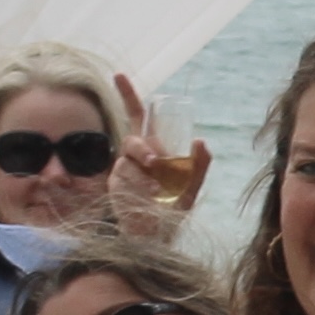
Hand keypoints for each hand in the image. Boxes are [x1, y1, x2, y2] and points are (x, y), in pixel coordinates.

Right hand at [113, 75, 212, 225]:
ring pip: (129, 159)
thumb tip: (199, 140)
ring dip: (144, 173)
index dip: (128, 95)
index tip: (118, 75)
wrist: (154, 239)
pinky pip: (123, 176)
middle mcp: (135, 157)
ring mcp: (123, 170)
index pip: (138, 116)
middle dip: (144, 149)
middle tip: (156, 163)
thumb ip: (200, 166)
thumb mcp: (191, 189)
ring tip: (157, 191)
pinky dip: (137, 185)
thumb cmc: (172, 213)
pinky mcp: (114, 184)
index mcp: (153, 149)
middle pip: (134, 137)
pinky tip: (147, 197)